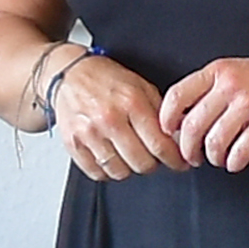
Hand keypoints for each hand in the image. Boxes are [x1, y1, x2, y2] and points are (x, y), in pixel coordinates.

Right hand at [43, 52, 182, 181]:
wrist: (69, 74)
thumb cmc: (106, 79)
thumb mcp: (140, 86)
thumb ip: (160, 112)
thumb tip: (177, 137)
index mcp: (131, 102)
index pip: (160, 144)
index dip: (174, 159)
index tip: (179, 163)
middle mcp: (109, 119)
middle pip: (141, 163)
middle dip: (152, 164)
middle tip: (152, 157)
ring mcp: (89, 133)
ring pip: (120, 172)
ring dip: (129, 169)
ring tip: (129, 156)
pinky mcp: (73, 144)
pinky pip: (97, 173)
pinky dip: (107, 171)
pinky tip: (111, 158)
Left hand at [162, 48, 248, 172]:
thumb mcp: (237, 70)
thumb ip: (212, 89)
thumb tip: (185, 120)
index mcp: (218, 71)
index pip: (177, 96)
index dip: (166, 120)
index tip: (170, 133)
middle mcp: (230, 85)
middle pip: (192, 125)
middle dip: (187, 148)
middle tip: (192, 157)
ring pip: (215, 141)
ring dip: (212, 157)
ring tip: (218, 159)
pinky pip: (241, 150)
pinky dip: (234, 162)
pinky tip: (235, 162)